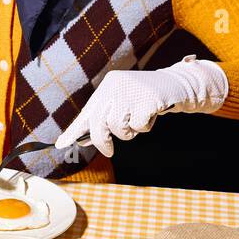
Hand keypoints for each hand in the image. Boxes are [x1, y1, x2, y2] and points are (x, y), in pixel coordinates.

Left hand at [53, 56, 228, 156]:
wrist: (177, 86)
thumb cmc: (146, 99)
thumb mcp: (123, 106)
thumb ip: (104, 120)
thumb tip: (82, 139)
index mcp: (107, 86)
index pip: (87, 112)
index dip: (74, 130)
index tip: (62, 145)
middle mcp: (116, 85)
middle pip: (98, 122)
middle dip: (102, 141)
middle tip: (109, 152)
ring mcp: (132, 91)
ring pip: (117, 126)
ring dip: (129, 132)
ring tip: (138, 123)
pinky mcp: (147, 99)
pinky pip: (137, 125)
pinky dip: (144, 127)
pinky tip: (151, 116)